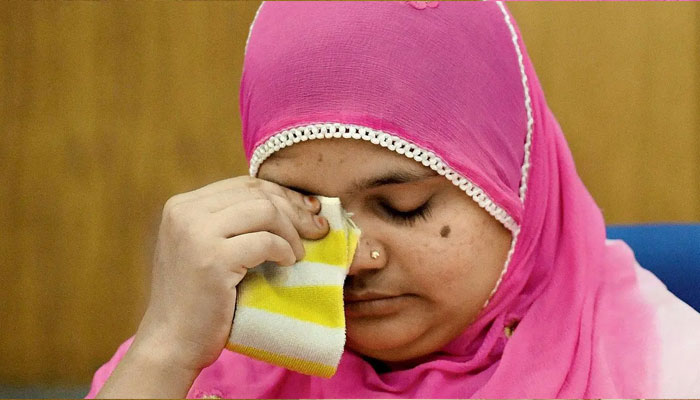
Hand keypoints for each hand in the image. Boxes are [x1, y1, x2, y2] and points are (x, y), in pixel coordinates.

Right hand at [100, 176, 329, 398]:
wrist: (172, 342)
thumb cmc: (197, 299)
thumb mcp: (205, 248)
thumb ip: (231, 223)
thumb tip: (293, 202)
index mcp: (182, 206)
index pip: (244, 185)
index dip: (281, 194)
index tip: (307, 211)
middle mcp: (185, 212)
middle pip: (257, 193)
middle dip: (294, 210)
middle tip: (317, 229)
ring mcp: (197, 234)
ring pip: (264, 210)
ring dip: (291, 231)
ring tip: (297, 253)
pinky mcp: (213, 259)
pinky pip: (265, 241)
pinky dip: (284, 250)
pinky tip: (288, 263)